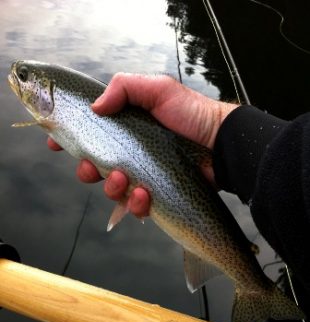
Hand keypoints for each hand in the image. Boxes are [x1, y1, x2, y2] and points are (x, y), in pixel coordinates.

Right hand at [48, 73, 237, 216]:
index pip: (91, 135)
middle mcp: (130, 154)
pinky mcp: (156, 196)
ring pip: (112, 190)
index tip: (55, 142)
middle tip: (91, 168)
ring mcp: (143, 176)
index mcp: (126, 129)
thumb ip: (124, 88)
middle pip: (95, 167)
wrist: (221, 143)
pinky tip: (144, 195)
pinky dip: (136, 204)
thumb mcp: (157, 89)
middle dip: (87, 170)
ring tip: (124, 180)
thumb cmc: (191, 114)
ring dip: (111, 188)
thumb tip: (95, 108)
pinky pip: (136, 207)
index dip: (70, 140)